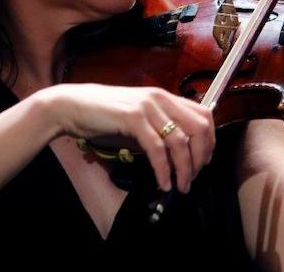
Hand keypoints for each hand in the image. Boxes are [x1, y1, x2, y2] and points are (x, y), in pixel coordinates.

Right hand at [40, 83, 214, 192]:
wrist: (73, 106)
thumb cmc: (105, 115)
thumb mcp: (140, 118)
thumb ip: (159, 127)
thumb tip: (180, 152)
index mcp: (166, 97)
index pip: (204, 114)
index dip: (210, 141)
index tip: (203, 162)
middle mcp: (161, 98)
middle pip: (200, 128)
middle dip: (201, 157)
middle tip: (193, 177)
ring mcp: (148, 107)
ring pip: (180, 141)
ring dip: (184, 169)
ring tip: (181, 186)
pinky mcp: (133, 118)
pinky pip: (157, 149)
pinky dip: (163, 170)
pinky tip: (163, 183)